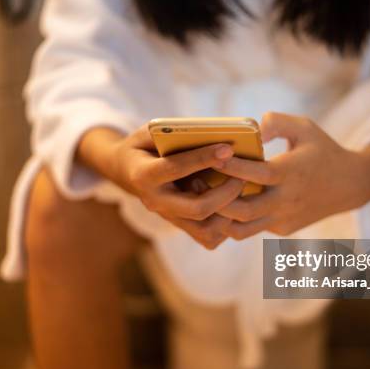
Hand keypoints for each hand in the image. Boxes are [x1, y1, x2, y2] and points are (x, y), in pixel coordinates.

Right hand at [77, 126, 245, 248]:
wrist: (127, 170)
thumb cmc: (146, 145)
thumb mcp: (150, 130)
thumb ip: (173, 131)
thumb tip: (211, 131)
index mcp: (144, 174)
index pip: (176, 168)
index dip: (203, 158)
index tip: (228, 149)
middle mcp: (155, 201)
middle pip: (196, 207)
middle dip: (224, 193)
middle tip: (242, 176)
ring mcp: (168, 217)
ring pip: (205, 229)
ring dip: (228, 212)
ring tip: (240, 191)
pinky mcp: (179, 226)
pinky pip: (207, 238)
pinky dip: (225, 225)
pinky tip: (234, 205)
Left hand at [214, 112, 369, 238]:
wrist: (350, 185)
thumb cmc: (323, 151)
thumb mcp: (305, 127)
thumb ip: (276, 122)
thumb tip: (252, 129)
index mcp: (291, 173)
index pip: (255, 174)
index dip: (230, 167)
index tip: (211, 157)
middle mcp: (286, 200)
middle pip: (241, 210)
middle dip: (215, 200)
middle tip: (197, 183)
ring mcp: (283, 219)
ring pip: (241, 230)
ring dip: (220, 218)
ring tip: (204, 199)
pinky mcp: (282, 230)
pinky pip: (252, 229)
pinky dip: (235, 220)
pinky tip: (221, 205)